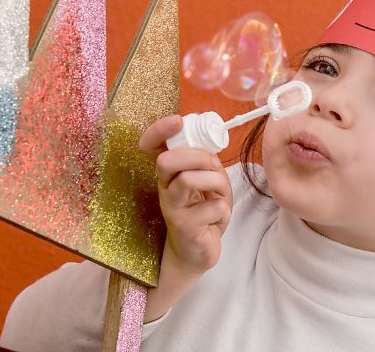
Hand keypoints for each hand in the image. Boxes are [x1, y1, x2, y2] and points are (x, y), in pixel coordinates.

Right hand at [140, 115, 232, 275]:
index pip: (151, 146)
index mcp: (169, 174)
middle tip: (213, 166)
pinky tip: (218, 220)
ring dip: (216, 182)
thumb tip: (211, 150)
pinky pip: (212, 207)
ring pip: (189, 180)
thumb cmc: (202, 214)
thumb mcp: (206, 184)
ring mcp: (171, 208)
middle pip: (167, 160)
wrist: (196, 253)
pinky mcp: (184, 227)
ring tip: (220, 194)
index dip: (159, 130)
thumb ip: (207, 165)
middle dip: (198, 156)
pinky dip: (223, 210)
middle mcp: (164, 188)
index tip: (177, 121)